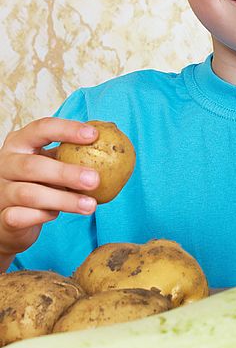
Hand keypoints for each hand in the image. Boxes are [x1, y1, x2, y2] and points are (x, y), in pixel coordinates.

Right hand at [0, 118, 99, 269]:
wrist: (11, 219)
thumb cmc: (39, 183)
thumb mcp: (52, 164)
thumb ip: (73, 155)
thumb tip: (113, 146)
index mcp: (20, 143)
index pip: (41, 128)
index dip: (67, 130)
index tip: (94, 135)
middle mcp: (6, 164)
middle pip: (33, 165)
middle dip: (67, 172)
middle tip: (95, 179)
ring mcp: (1, 191)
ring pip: (30, 194)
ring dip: (64, 199)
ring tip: (91, 205)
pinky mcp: (2, 217)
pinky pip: (22, 216)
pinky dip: (43, 216)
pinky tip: (57, 215)